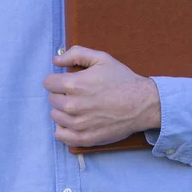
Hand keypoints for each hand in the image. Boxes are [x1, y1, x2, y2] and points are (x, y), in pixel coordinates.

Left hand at [43, 46, 160, 147]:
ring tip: (79, 107)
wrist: (143, 104)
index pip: (48, 82)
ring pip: (55, 117)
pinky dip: (65, 129)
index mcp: (74, 84)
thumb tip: (55, 60)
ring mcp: (78, 124)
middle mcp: (72, 105)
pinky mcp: (85, 138)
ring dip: (63, 111)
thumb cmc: (123, 80)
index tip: (68, 81)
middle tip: (79, 94)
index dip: (58, 79)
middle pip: (52, 99)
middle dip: (62, 94)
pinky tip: (75, 122)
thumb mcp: (102, 58)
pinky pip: (61, 136)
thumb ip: (76, 54)